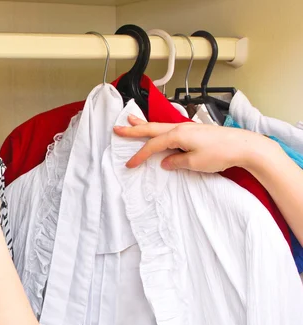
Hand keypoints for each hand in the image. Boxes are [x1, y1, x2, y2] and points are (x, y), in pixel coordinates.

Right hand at [113, 115, 269, 172]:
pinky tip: (158, 130)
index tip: (129, 164)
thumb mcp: (195, 162)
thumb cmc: (221, 153)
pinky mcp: (195, 132)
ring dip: (145, 125)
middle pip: (152, 128)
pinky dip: (159, 128)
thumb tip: (166, 162)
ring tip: (132, 120)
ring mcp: (188, 128)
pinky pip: (171, 129)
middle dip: (134, 129)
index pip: (153, 146)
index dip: (139, 155)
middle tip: (117, 128)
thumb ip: (177, 161)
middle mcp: (181, 128)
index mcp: (178, 134)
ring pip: (160, 126)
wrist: (245, 146)